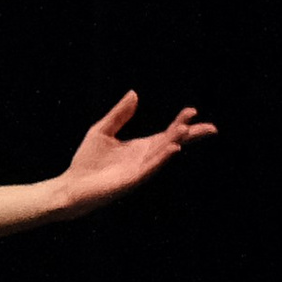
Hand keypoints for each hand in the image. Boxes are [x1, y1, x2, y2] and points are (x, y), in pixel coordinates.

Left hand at [54, 92, 216, 218]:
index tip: (193, 111)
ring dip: (176, 142)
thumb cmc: (86, 162)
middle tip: (211, 128)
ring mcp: (139, 171)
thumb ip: (119, 114)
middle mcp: (144, 159)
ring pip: (163, 154)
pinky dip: (162, 159)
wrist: (71, 187)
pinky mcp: (130, 181)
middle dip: (190, 136)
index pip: (167, 134)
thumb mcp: (102, 130)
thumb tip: (134, 94)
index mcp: (140, 147)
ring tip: (188, 130)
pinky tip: (173, 149)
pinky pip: (150, 169)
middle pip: (172, 144)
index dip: (181, 123)